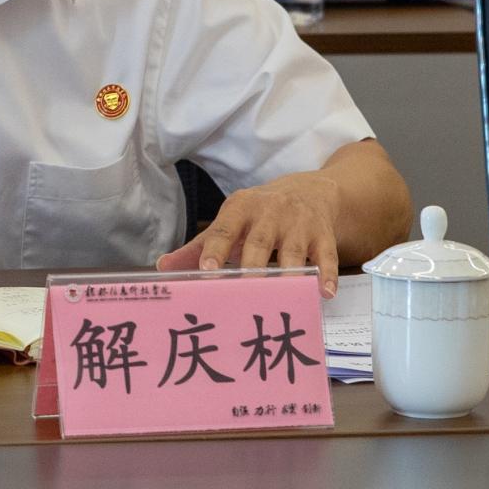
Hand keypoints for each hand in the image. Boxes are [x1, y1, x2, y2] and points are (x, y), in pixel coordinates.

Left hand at [155, 173, 343, 295]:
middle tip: (244, 292)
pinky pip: (325, 255)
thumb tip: (163, 268)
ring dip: (289, 273)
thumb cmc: (259, 215)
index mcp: (240, 208)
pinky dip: (325, 274)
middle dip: (253, 265)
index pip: (225, 230)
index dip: (215, 251)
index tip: (206, 272)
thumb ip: (198, 247)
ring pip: (294, 251)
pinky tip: (323, 293)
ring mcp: (298, 223)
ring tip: (283, 298)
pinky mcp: (322, 235)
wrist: (309, 191)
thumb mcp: (230, 222)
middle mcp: (270, 212)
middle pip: (259, 242)